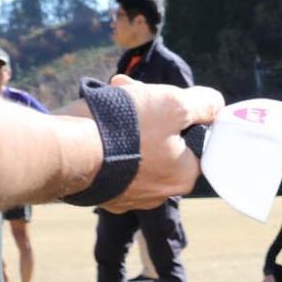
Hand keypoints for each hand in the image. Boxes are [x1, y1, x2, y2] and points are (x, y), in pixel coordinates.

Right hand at [98, 74, 220, 212]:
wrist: (65, 150)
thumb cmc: (127, 128)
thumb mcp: (175, 104)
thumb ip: (203, 105)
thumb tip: (216, 105)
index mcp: (182, 177)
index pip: (191, 140)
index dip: (177, 112)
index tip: (161, 95)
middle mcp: (156, 193)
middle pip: (161, 141)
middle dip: (146, 109)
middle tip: (128, 87)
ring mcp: (125, 194)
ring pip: (133, 145)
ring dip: (124, 116)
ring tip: (109, 94)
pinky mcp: (98, 189)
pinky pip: (109, 157)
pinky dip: (104, 135)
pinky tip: (92, 119)